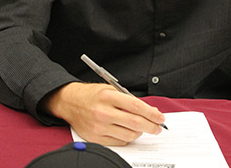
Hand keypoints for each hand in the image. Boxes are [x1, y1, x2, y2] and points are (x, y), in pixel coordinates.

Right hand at [41, 82, 165, 144]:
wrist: (70, 102)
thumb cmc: (93, 94)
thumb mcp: (112, 89)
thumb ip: (130, 99)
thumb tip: (150, 110)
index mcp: (108, 96)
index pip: (136, 106)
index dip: (152, 113)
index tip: (160, 117)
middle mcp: (103, 112)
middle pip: (135, 123)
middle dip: (151, 126)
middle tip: (158, 127)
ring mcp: (99, 127)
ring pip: (128, 135)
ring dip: (140, 133)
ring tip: (143, 128)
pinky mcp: (95, 138)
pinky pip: (118, 142)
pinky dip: (128, 138)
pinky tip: (130, 132)